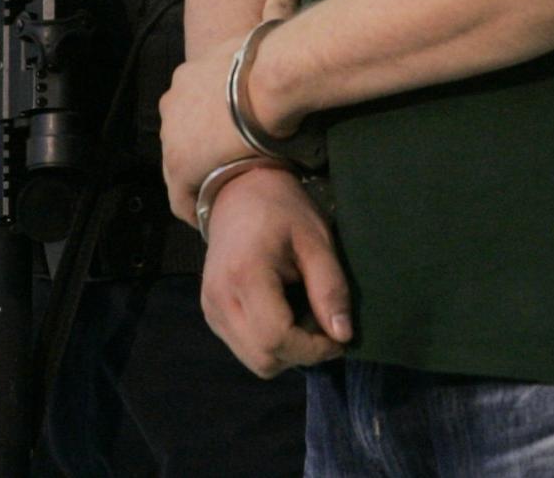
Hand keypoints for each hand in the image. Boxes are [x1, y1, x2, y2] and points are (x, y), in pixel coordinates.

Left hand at [162, 0, 302, 221]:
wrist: (271, 79)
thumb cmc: (272, 57)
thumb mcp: (267, 27)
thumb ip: (274, 10)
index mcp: (186, 76)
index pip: (190, 111)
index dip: (210, 129)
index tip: (231, 141)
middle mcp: (170, 103)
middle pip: (182, 138)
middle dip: (203, 154)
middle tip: (233, 167)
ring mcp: (171, 136)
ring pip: (181, 167)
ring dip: (202, 179)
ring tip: (228, 191)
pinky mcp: (180, 166)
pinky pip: (183, 196)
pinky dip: (198, 205)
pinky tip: (216, 212)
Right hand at [199, 165, 352, 376]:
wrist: (239, 192)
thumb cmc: (283, 210)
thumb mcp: (316, 241)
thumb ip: (330, 288)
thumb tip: (343, 335)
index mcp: (245, 275)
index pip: (276, 339)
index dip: (312, 348)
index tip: (339, 338)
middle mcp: (219, 298)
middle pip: (264, 360)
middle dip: (301, 353)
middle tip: (324, 326)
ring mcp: (210, 309)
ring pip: (254, 360)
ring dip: (286, 351)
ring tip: (304, 315)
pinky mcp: (210, 312)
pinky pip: (244, 347)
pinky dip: (270, 343)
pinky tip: (285, 313)